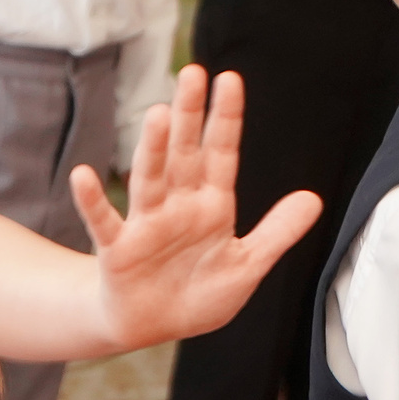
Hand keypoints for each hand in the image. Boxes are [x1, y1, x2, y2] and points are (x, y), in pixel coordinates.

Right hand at [73, 65, 321, 349]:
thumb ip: (279, 232)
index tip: (229, 80)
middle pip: (185, 153)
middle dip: (190, 115)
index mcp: (211, 204)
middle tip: (192, 73)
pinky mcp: (119, 249)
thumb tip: (314, 199)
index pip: (221, 153)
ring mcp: (147, 223)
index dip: (226, 118)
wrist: (153, 326)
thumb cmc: (198, 292)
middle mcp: (178, 204)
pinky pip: (104, 222)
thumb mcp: (247, 266)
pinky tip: (84, 176)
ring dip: (154, 148)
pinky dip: (93, 200)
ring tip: (159, 115)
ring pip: (151, 178)